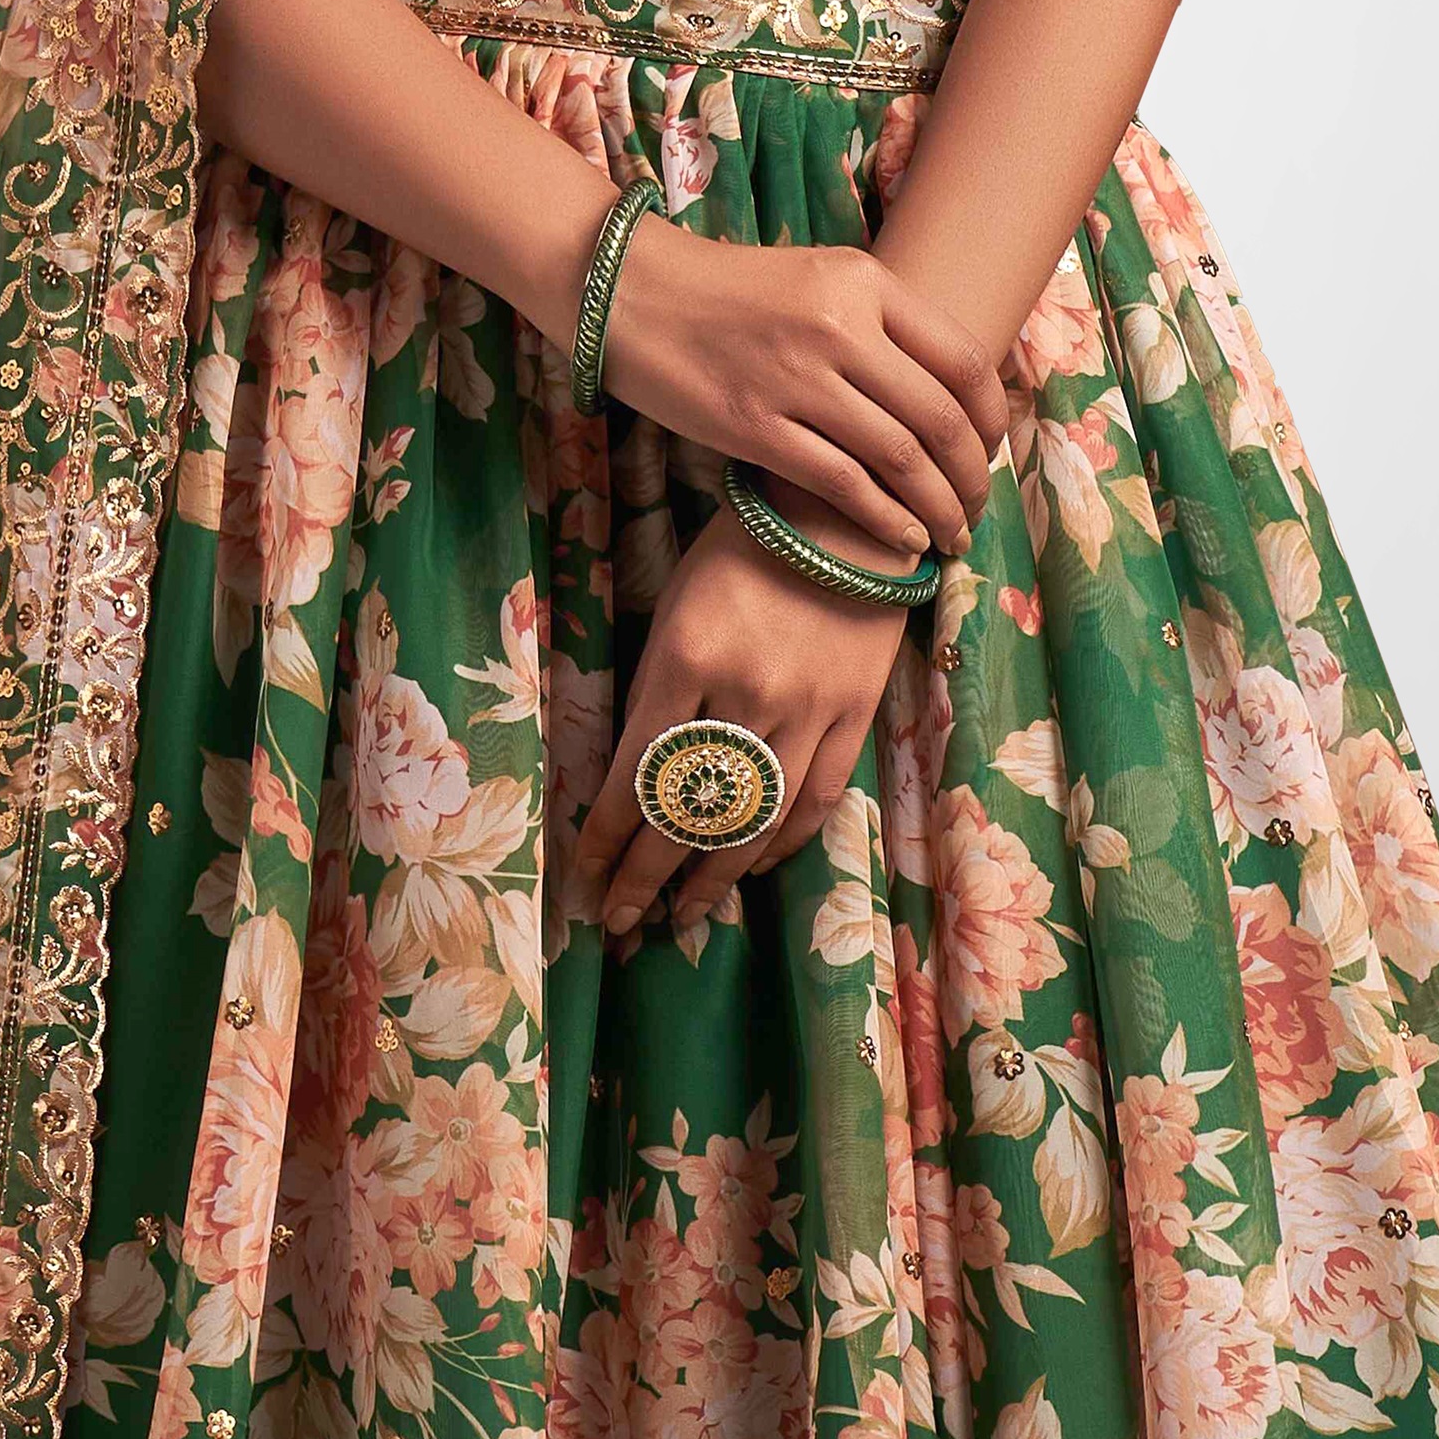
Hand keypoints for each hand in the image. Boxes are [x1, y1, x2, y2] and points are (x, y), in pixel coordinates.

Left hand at [572, 515, 913, 947]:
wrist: (844, 516)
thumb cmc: (739, 551)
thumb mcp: (674, 606)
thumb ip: (656, 690)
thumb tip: (635, 779)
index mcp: (684, 660)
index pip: (635, 776)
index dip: (607, 839)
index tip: (585, 880)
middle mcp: (745, 695)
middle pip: (689, 813)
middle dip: (647, 876)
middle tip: (620, 922)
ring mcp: (807, 712)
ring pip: (753, 822)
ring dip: (712, 878)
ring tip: (681, 916)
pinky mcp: (854, 716)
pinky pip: (814, 802)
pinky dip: (780, 844)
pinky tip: (751, 869)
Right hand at [596, 213, 1010, 565]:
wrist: (628, 292)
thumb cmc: (725, 292)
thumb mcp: (815, 279)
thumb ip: (877, 323)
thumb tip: (943, 391)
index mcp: (863, 283)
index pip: (962, 360)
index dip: (992, 419)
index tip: (993, 451)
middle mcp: (838, 326)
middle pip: (939, 417)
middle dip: (971, 476)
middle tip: (976, 506)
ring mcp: (796, 378)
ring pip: (899, 457)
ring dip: (937, 506)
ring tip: (950, 533)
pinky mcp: (754, 427)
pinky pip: (841, 483)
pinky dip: (884, 518)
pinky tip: (903, 538)